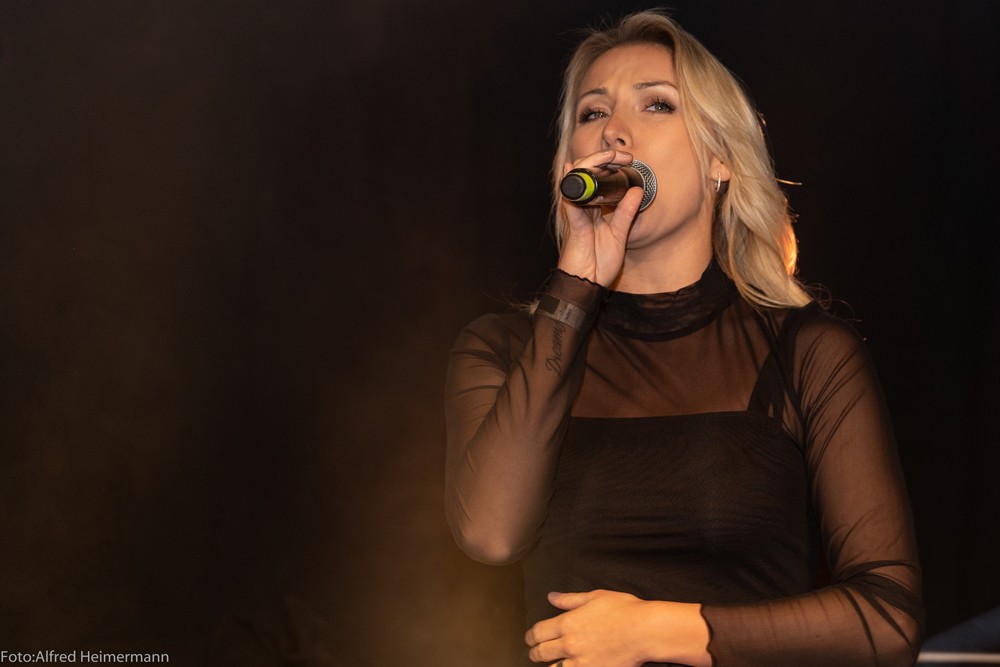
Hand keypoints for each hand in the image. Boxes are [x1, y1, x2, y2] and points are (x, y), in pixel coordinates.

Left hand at [524, 590, 710, 666]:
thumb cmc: (623, 610)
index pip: (538, 632)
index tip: (530, 638)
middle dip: (535, 653)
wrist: (644, 630)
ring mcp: (581, 661)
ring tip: (550, 664)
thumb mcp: (594, 597)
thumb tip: (552, 597)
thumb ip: (570, 599)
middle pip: (541, 653)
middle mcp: (569, 644)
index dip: (530, 636)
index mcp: (567, 622)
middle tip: (534, 653)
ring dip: (550, 665)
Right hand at [557, 150, 644, 287]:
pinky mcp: (574, 225)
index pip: (599, 181)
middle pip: (586, 176)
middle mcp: (584, 209)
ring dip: (590, 166)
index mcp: (595, 211)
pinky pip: (571, 202)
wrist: (587, 285)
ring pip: (578, 183)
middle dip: (601, 159)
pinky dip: (572, 185)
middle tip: (619, 155)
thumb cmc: (599, 264)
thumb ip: (626, 212)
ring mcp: (577, 215)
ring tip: (606, 156)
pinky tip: (573, 170)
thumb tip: (637, 191)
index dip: (609, 166)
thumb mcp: (619, 234)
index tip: (626, 159)